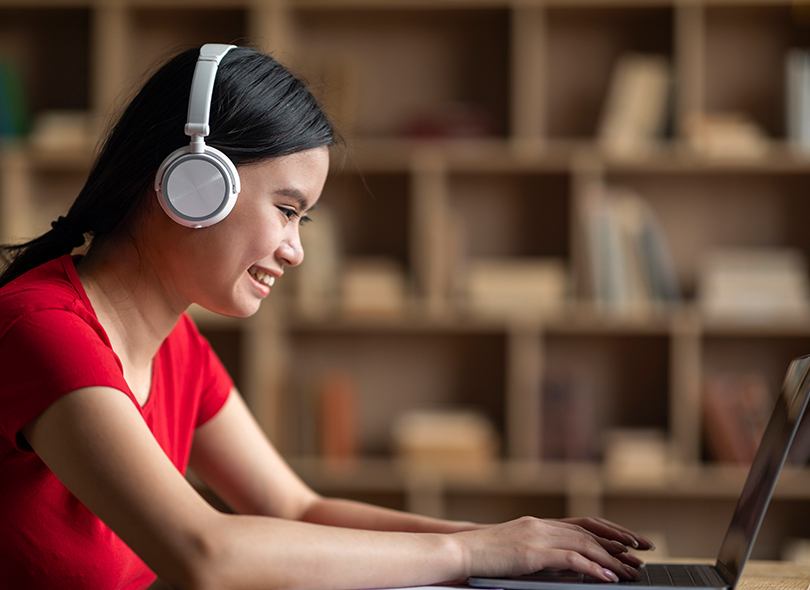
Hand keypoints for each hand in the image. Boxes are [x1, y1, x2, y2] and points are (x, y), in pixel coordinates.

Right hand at [452, 516, 641, 582]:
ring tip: (631, 572)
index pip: (582, 523)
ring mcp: (537, 536)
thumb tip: (571, 569)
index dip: (608, 532)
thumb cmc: (483, 557)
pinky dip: (594, 568)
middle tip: (640, 557)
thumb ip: (543, 556)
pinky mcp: (532, 553)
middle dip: (618, 544)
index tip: (630, 542)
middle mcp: (541, 525)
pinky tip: (608, 578)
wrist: (458, 551)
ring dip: (612, 559)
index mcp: (538, 523)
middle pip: (589, 532)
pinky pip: (571, 559)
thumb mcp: (517, 553)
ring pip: (585, 544)